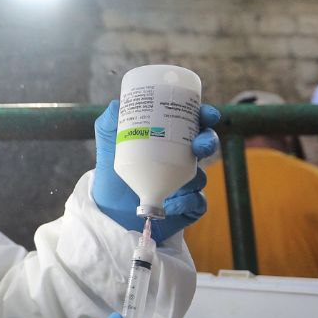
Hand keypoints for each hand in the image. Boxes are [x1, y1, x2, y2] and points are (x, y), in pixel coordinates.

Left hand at [92, 100, 219, 242]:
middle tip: (199, 145)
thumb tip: (116, 104)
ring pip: (202, 176)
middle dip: (208, 142)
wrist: (109, 213)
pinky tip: (171, 204)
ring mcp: (186, 184)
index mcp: (169, 141)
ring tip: (178, 182)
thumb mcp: (108, 148)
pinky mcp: (187, 206)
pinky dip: (186, 202)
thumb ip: (109, 124)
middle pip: (205, 146)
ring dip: (194, 177)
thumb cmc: (112, 177)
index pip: (192, 124)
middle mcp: (181, 160)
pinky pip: (197, 202)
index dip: (205, 116)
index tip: (207, 115)